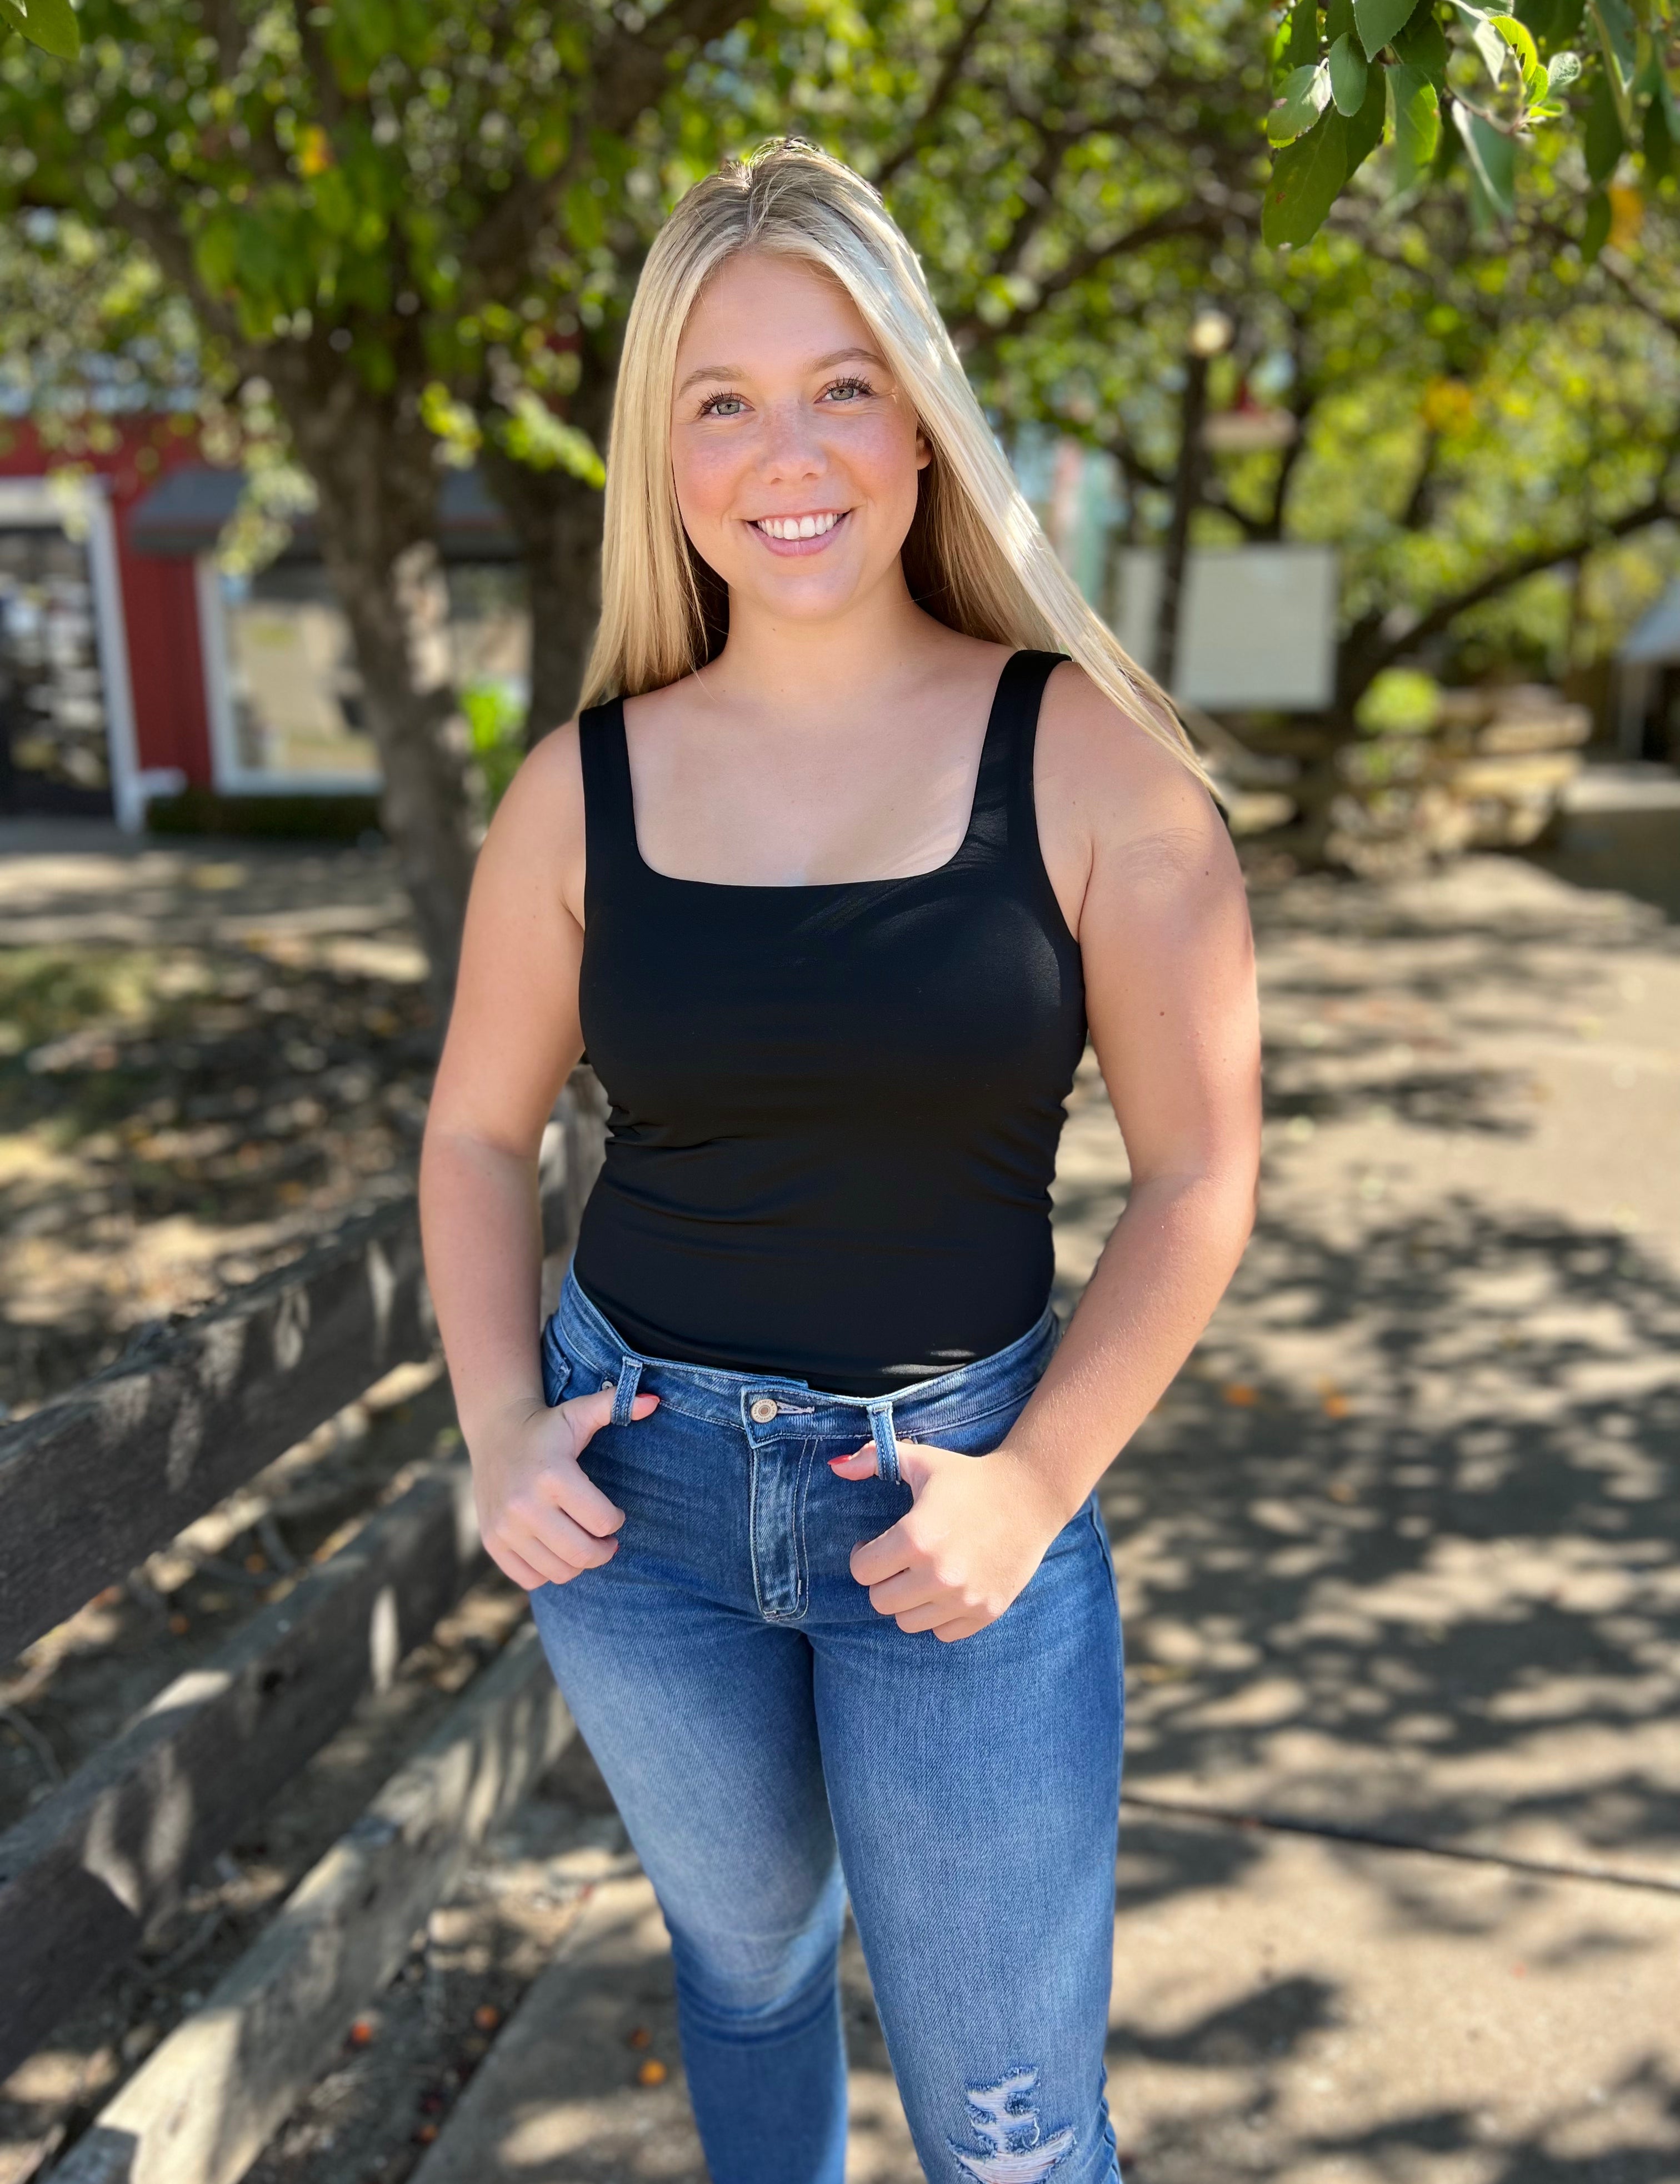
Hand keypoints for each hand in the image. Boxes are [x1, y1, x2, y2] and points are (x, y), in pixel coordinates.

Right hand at [470, 1386, 657, 1590]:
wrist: (495, 1434)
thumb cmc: (547, 1427)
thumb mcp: (580, 1412)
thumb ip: (617, 1404)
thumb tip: (654, 1401)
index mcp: (553, 1475)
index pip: (603, 1522)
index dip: (615, 1520)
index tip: (613, 1514)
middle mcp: (525, 1505)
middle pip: (583, 1553)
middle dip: (605, 1551)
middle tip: (608, 1542)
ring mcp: (505, 1527)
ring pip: (560, 1571)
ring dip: (579, 1563)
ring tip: (583, 1544)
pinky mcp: (492, 1542)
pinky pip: (531, 1578)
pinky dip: (548, 1571)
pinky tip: (554, 1549)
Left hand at [829, 1436, 1065, 1641]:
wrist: (1031, 1496)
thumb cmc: (969, 1478)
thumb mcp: (922, 1460)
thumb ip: (873, 1459)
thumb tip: (836, 1468)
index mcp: (916, 1537)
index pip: (862, 1571)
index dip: (863, 1556)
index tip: (874, 1546)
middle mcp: (939, 1574)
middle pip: (880, 1602)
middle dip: (883, 1581)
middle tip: (897, 1562)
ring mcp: (964, 1598)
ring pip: (907, 1623)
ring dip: (908, 1602)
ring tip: (921, 1576)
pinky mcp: (986, 1612)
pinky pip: (942, 1633)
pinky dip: (939, 1616)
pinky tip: (947, 1588)